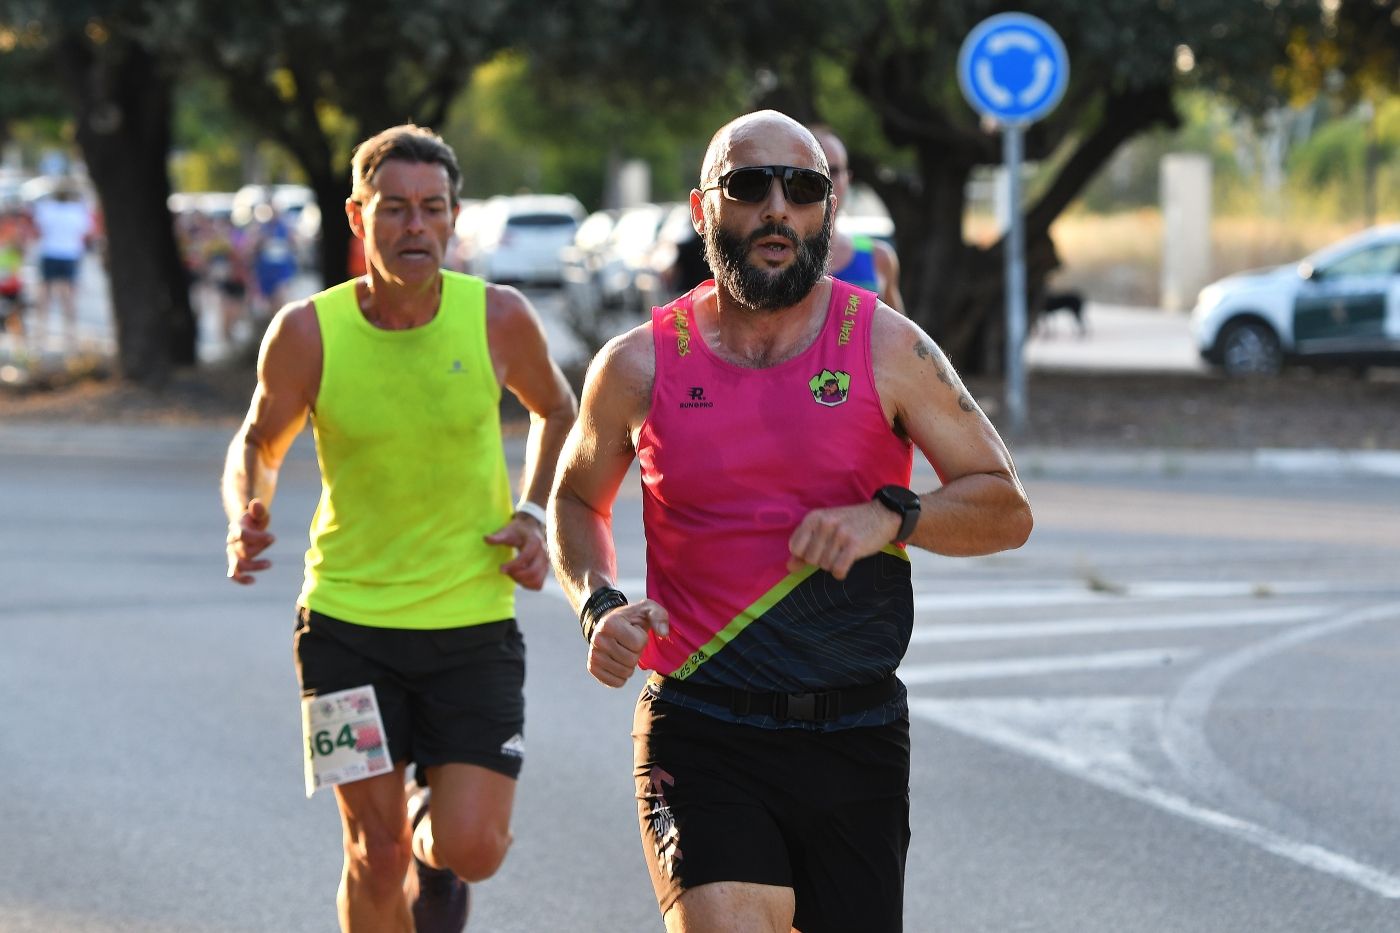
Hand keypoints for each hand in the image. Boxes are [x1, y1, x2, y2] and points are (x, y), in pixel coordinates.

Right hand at [227, 498, 273, 584]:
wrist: (246, 525)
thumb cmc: (254, 518)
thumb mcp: (258, 512)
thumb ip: (258, 510)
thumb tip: (256, 503)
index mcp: (236, 529)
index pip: (243, 535)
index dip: (257, 537)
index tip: (273, 537)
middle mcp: (232, 542)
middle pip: (244, 550)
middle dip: (260, 547)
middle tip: (272, 539)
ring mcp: (233, 553)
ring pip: (238, 565)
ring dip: (253, 566)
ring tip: (269, 563)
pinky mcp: (236, 562)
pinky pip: (235, 574)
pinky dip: (241, 579)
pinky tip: (252, 581)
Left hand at [484, 513, 547, 590]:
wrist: (532, 528)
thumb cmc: (518, 530)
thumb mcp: (508, 531)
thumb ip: (498, 537)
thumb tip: (485, 538)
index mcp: (534, 542)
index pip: (525, 558)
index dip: (512, 565)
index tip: (500, 568)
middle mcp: (543, 554)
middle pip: (533, 572)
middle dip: (517, 575)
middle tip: (506, 571)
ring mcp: (546, 563)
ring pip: (536, 581)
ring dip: (522, 581)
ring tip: (512, 574)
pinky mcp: (544, 571)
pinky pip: (538, 584)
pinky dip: (527, 585)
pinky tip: (518, 577)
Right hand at [587, 600, 668, 687]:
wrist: (610, 624)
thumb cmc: (632, 619)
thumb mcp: (647, 610)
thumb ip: (659, 616)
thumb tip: (664, 633)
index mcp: (610, 623)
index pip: (638, 643)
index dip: (642, 640)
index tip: (634, 632)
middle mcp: (597, 639)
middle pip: (631, 660)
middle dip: (636, 653)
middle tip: (629, 644)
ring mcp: (593, 654)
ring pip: (624, 673)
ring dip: (630, 665)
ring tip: (624, 652)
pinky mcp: (592, 667)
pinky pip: (615, 683)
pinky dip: (622, 677)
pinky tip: (619, 663)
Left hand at [786, 500, 900, 580]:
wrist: (881, 515)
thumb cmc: (849, 523)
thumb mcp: (824, 528)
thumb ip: (804, 547)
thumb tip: (789, 567)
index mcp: (813, 517)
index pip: (795, 547)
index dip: (805, 554)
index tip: (818, 549)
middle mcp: (825, 523)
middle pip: (810, 559)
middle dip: (821, 560)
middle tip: (834, 550)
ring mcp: (840, 533)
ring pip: (825, 566)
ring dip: (834, 564)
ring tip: (843, 552)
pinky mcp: (854, 544)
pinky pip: (838, 569)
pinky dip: (841, 572)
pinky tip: (847, 564)